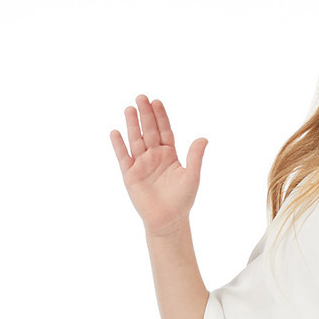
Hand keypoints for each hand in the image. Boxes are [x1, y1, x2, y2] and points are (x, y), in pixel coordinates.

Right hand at [110, 94, 207, 235]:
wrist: (168, 220)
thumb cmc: (182, 200)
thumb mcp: (192, 176)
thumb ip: (195, 157)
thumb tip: (203, 138)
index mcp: (170, 154)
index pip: (164, 131)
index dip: (161, 117)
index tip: (157, 102)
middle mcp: (154, 156)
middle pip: (149, 131)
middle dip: (145, 115)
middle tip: (141, 97)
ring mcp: (141, 164)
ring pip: (136, 140)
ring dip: (132, 125)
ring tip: (129, 109)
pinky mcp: (130, 175)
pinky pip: (123, 157)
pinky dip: (119, 145)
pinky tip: (115, 132)